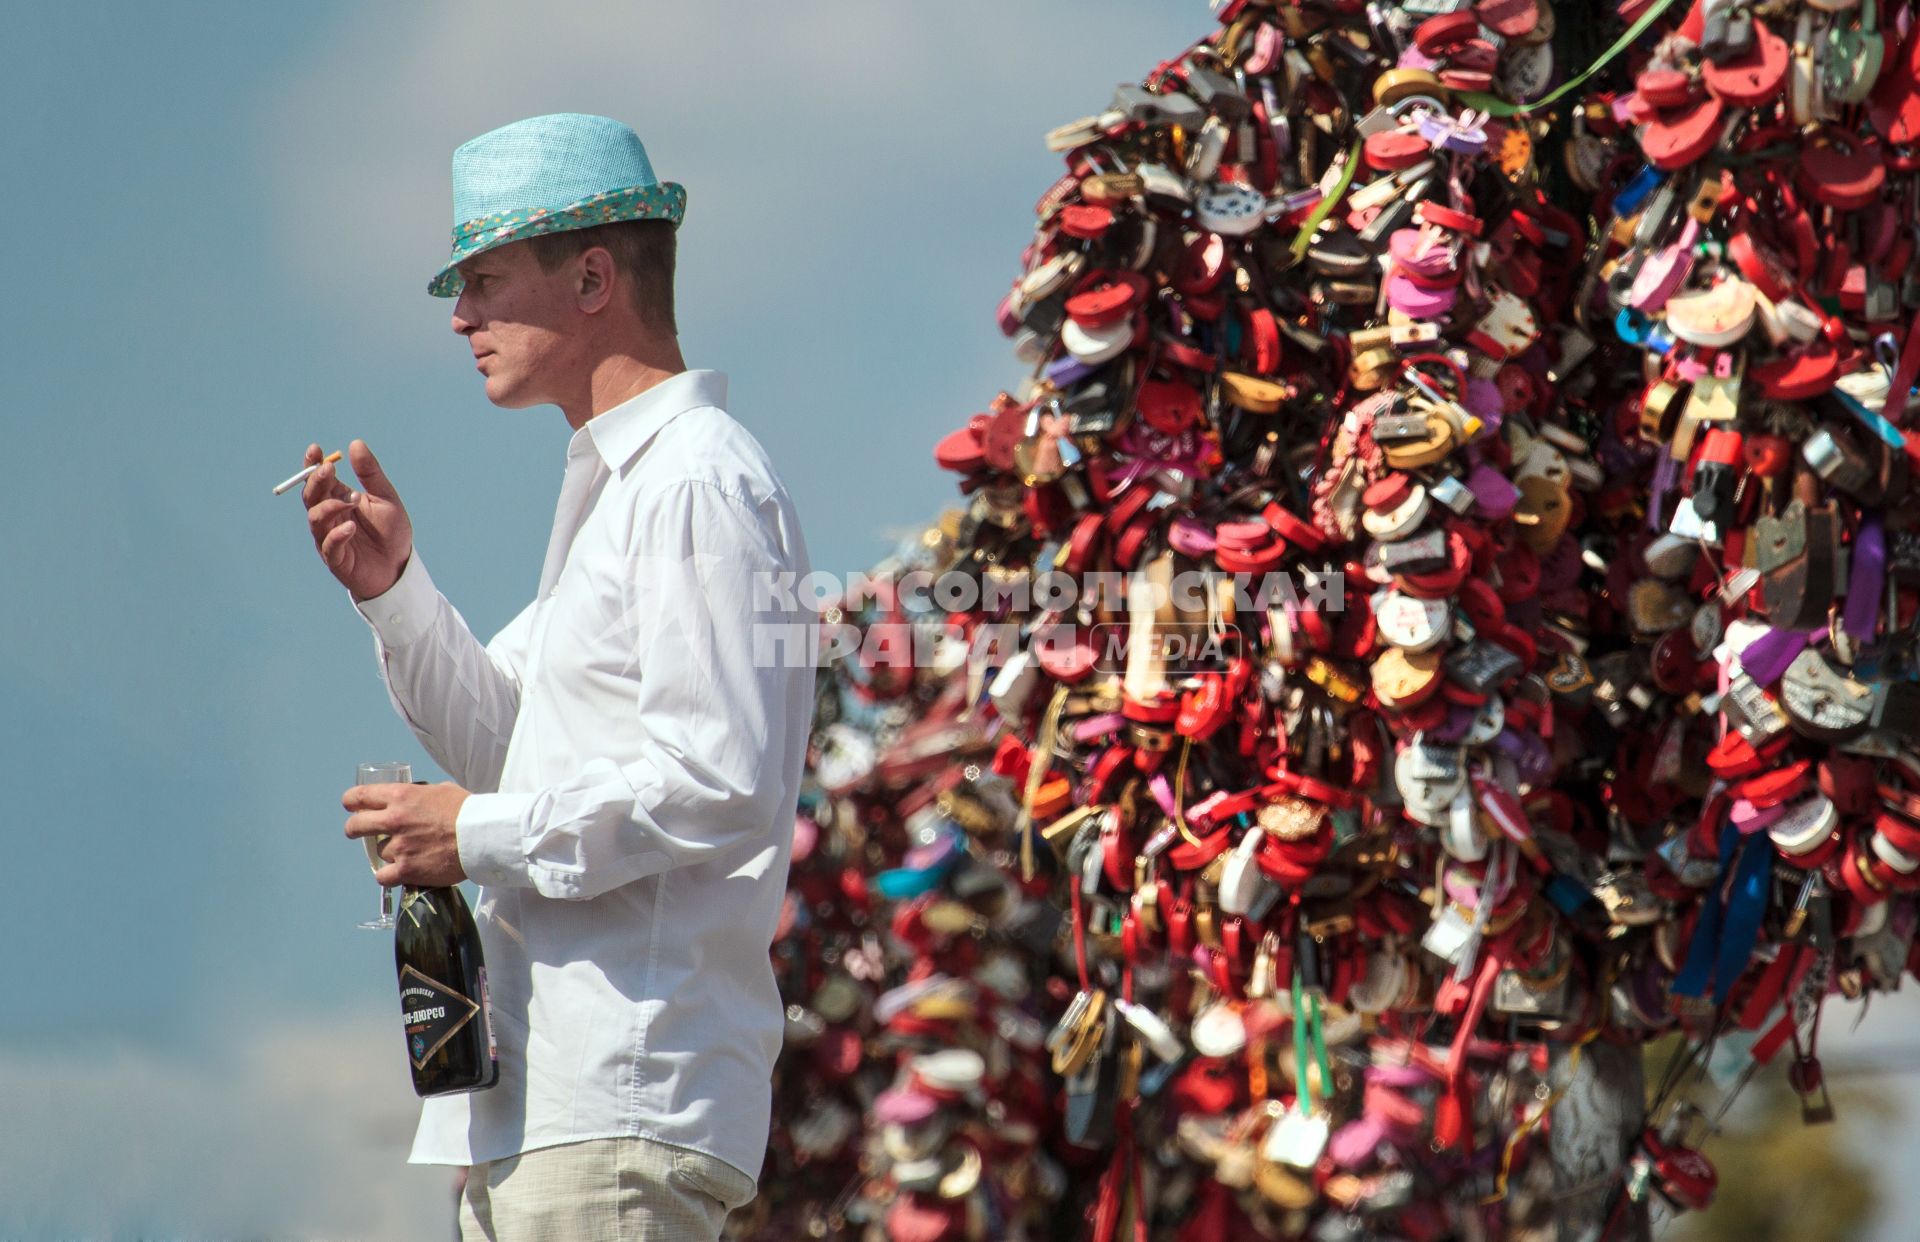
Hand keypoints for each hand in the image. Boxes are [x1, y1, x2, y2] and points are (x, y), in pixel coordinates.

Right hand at [303, 439, 413, 600]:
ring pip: (315, 518)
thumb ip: (370, 474)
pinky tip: (351, 527)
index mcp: (338, 499)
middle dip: (316, 481)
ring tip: (353, 502)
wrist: (400, 567)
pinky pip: (329, 545)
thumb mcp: (386, 498)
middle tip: (329, 469)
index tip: (315, 449)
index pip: (319, 479)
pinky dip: (337, 534)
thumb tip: (355, 444)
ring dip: (331, 506)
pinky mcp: (336, 558)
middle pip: (311, 496)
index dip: (312, 464)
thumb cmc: (390, 533)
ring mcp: (329, 537)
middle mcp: (329, 516)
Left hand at [344, 781, 469, 886]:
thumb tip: (415, 798)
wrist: (483, 836)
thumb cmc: (467, 811)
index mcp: (401, 796)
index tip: (352, 806)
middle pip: (356, 826)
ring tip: (408, 853)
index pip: (360, 796)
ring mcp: (399, 846)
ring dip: (389, 853)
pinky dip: (389, 876)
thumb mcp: (441, 790)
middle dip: (354, 829)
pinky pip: (383, 877)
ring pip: (378, 853)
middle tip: (358, 832)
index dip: (352, 802)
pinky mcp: (406, 870)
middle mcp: (395, 820)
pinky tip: (399, 873)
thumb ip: (420, 795)